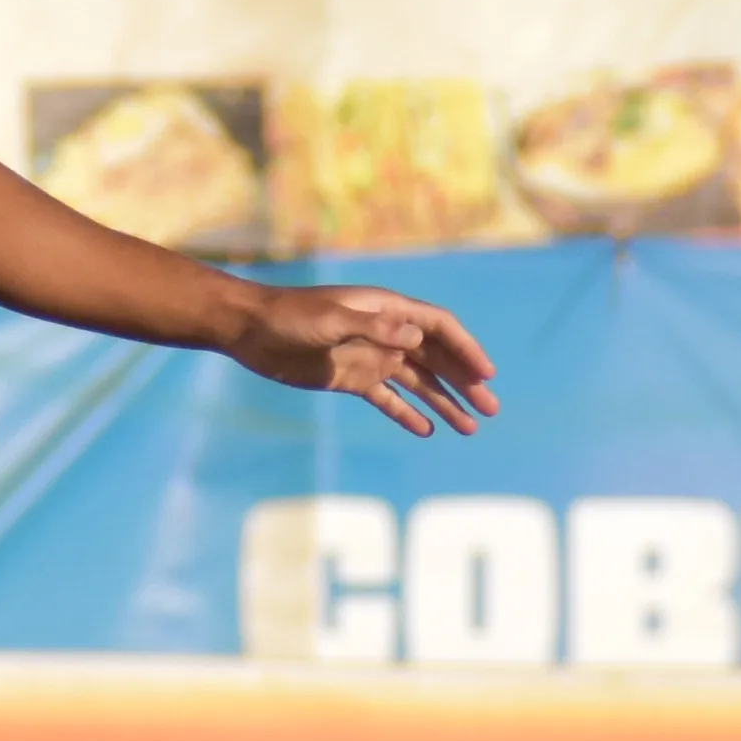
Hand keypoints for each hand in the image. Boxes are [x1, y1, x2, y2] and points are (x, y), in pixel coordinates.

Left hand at [225, 286, 498, 436]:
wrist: (250, 329)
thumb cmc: (289, 315)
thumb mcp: (330, 319)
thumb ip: (373, 327)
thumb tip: (416, 336)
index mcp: (386, 310)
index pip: (438, 328)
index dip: (465, 349)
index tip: (486, 375)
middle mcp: (385, 332)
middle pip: (436, 358)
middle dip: (465, 382)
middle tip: (491, 409)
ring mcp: (369, 356)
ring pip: (418, 382)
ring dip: (444, 402)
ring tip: (470, 427)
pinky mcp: (351, 379)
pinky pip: (387, 398)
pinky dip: (406, 414)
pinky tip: (426, 431)